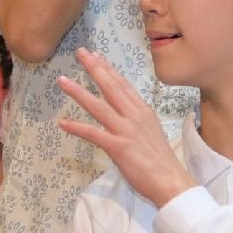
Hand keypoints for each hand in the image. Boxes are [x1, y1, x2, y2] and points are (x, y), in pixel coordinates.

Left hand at [51, 50, 193, 207]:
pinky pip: (93, 134)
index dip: (108, 69)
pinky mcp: (118, 147)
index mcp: (143, 111)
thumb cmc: (161, 159)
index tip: (96, 55)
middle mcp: (134, 116)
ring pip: (98, 106)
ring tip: (62, 80)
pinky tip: (62, 123)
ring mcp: (125, 130)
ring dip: (78, 92)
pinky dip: (77, 128)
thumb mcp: (151, 131)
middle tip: (80, 52)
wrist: (170, 180)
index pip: (122, 84)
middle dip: (94, 68)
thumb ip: (136, 119)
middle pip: (111, 87)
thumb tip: (123, 113)